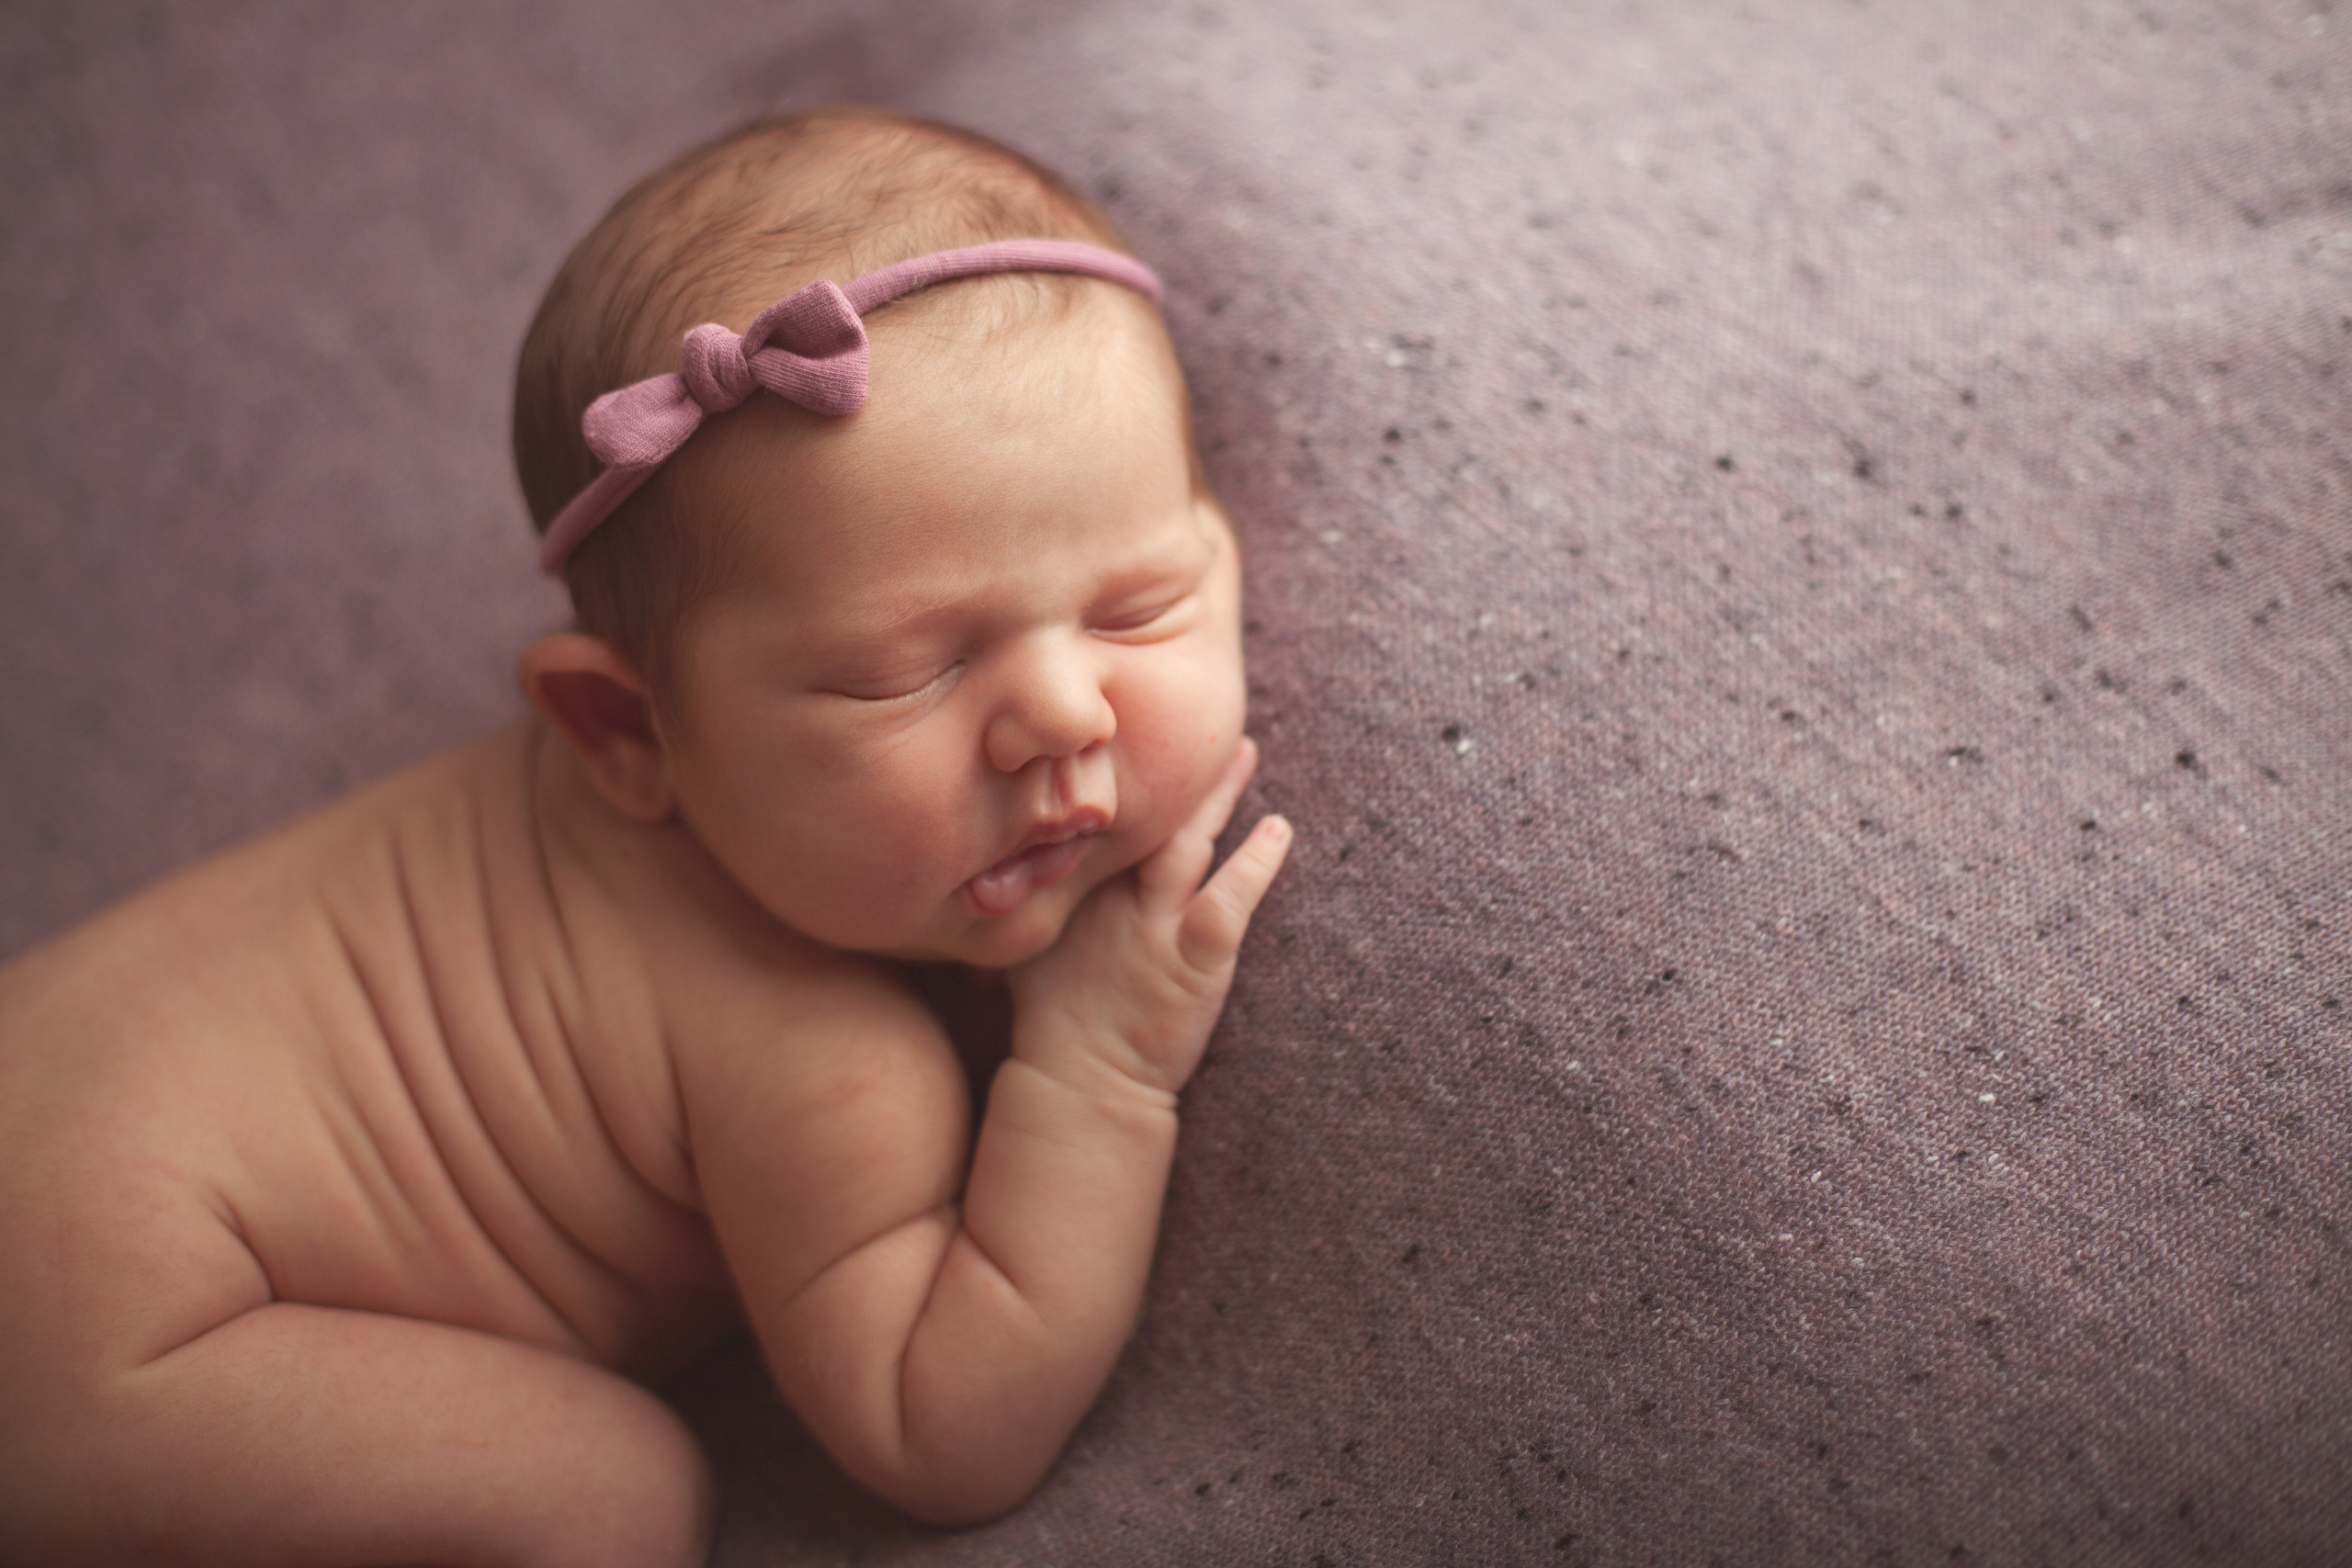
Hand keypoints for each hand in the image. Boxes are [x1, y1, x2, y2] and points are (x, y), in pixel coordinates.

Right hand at [1008, 738, 1291, 1100]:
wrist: (1082, 1085)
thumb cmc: (1054, 1022)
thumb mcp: (1025, 945)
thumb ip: (1028, 894)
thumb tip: (999, 858)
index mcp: (1072, 887)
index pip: (1090, 811)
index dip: (1109, 770)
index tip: (1120, 727)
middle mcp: (1111, 897)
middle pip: (1143, 815)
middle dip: (1168, 765)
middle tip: (1193, 714)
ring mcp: (1154, 926)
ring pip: (1187, 844)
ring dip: (1218, 797)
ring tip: (1246, 750)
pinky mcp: (1194, 959)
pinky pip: (1230, 900)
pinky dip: (1256, 863)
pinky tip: (1279, 830)